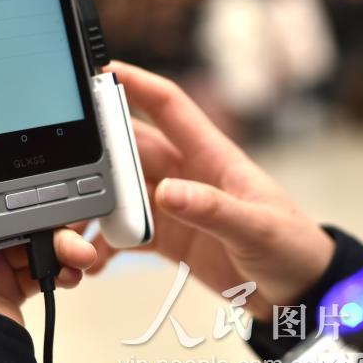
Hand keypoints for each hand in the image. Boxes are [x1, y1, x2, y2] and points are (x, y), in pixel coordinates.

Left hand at [0, 84, 97, 325]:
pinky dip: (67, 258)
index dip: (6, 150)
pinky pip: (51, 251)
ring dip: (67, 234)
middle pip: (21, 189)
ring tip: (75, 249)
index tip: (36, 144)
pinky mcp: (16, 272)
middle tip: (68, 212)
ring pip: (42, 220)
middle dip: (53, 200)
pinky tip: (70, 266)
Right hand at [87, 62, 334, 319]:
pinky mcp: (170, 238)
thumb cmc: (292, 247)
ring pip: (122, 193)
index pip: (169, 106)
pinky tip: (92, 261)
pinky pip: (127, 232)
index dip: (135, 83)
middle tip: (63, 166)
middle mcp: (188, 174)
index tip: (99, 69)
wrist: (299, 293)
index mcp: (212, 156)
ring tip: (75, 230)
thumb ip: (213, 210)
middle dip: (96, 155)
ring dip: (96, 207)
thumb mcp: (257, 227)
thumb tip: (167, 192)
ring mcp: (176, 206)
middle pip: (131, 151)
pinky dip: (106, 244)